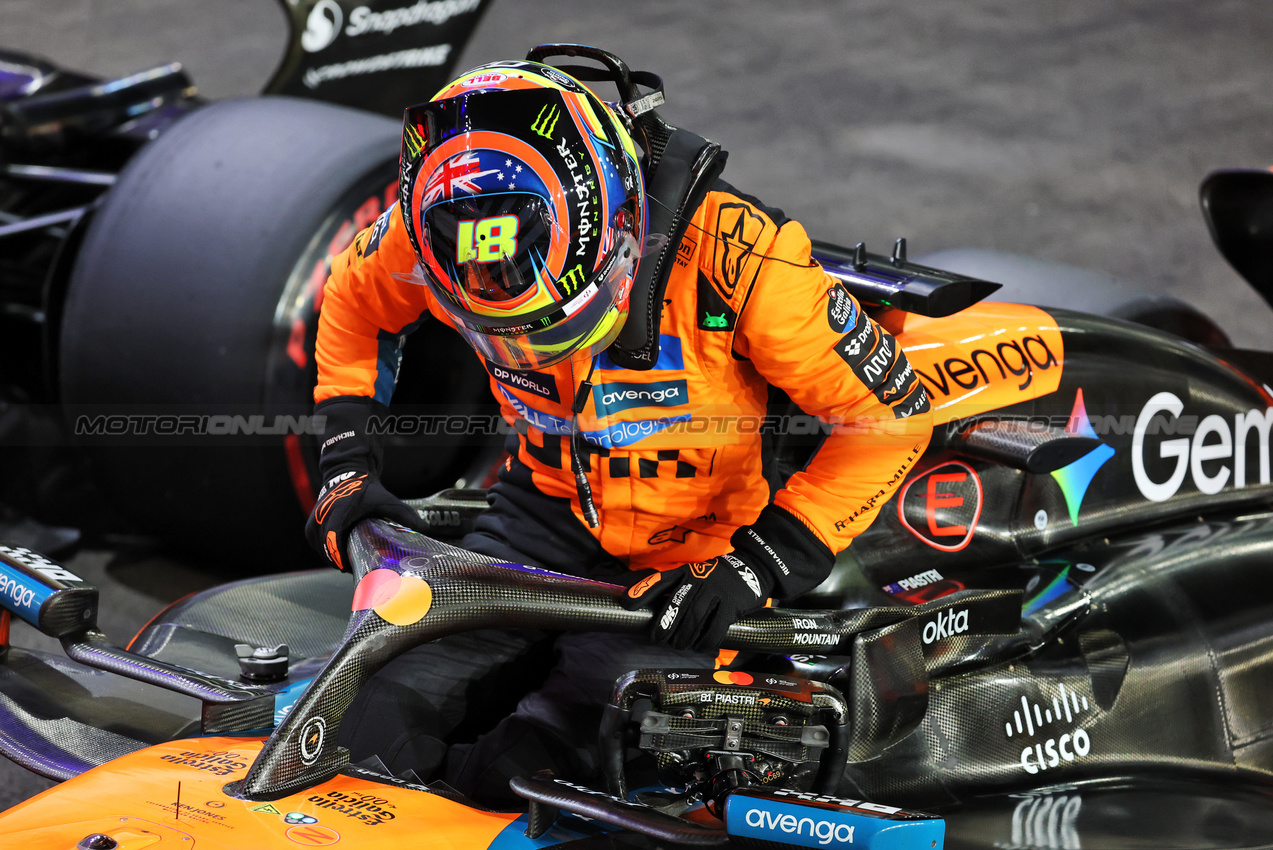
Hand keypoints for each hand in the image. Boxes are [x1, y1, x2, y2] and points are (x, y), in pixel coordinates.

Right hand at [305, 470, 425, 569]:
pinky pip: (317, 545)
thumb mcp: (387, 500)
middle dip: (340, 561)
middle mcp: (323, 515)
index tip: (350, 567)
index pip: (333, 537)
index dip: (339, 555)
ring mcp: (314, 521)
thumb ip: (404, 515)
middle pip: (327, 547)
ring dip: (334, 558)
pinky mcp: (310, 525)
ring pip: (320, 549)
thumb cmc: (367, 489)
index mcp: (340, 509)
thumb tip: (425, 529)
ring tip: (350, 564)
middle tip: (357, 569)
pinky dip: (327, 552)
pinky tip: (340, 556)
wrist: (346, 474)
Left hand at [620, 554, 771, 650]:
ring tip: (679, 646)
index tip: (626, 604)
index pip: (660, 581)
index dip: (642, 592)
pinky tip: (701, 647)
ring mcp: (716, 591)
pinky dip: (705, 641)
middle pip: (676, 605)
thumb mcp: (696, 574)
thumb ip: (678, 588)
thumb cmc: (717, 577)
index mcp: (686, 572)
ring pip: (694, 619)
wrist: (752, 567)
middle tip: (657, 639)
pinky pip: (715, 628)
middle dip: (664, 625)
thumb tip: (655, 612)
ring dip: (684, 637)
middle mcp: (699, 579)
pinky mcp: (731, 604)